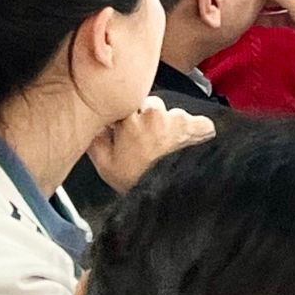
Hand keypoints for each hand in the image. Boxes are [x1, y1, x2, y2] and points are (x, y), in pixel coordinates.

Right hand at [87, 97, 215, 193]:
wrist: (164, 194)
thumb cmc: (135, 181)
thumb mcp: (104, 163)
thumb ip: (96, 137)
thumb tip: (96, 123)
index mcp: (129, 120)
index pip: (126, 100)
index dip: (126, 114)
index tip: (125, 125)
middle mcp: (155, 114)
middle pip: (150, 105)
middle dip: (148, 119)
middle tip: (146, 140)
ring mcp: (178, 119)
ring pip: (173, 113)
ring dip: (170, 126)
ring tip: (166, 148)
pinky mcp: (198, 127)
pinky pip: (198, 121)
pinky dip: (195, 131)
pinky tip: (187, 145)